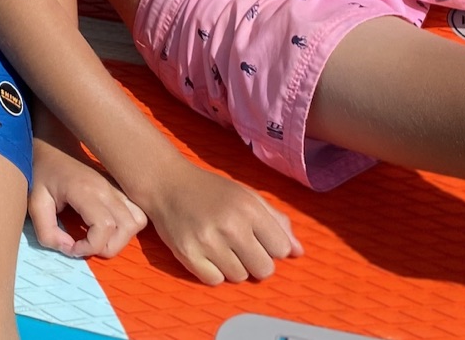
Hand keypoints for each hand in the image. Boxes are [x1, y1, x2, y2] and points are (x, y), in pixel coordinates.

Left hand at [28, 138, 146, 257]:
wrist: (56, 146)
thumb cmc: (44, 173)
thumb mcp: (35, 203)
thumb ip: (47, 232)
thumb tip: (69, 249)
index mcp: (86, 191)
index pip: (104, 227)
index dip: (90, 247)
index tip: (73, 247)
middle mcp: (108, 188)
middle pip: (127, 227)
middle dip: (108, 247)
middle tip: (87, 245)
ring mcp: (118, 187)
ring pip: (138, 221)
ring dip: (122, 238)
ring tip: (100, 238)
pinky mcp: (122, 188)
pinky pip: (139, 212)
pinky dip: (129, 227)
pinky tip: (111, 228)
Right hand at [142, 158, 301, 283]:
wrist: (167, 183)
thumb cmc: (211, 190)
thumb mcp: (247, 196)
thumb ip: (276, 221)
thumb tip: (298, 251)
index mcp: (249, 208)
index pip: (280, 250)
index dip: (271, 247)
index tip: (258, 238)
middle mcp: (230, 225)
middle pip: (264, 270)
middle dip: (255, 261)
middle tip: (240, 246)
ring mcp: (207, 241)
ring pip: (239, 277)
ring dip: (233, 267)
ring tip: (221, 247)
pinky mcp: (188, 254)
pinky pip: (214, 281)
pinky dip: (213, 272)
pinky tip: (206, 254)